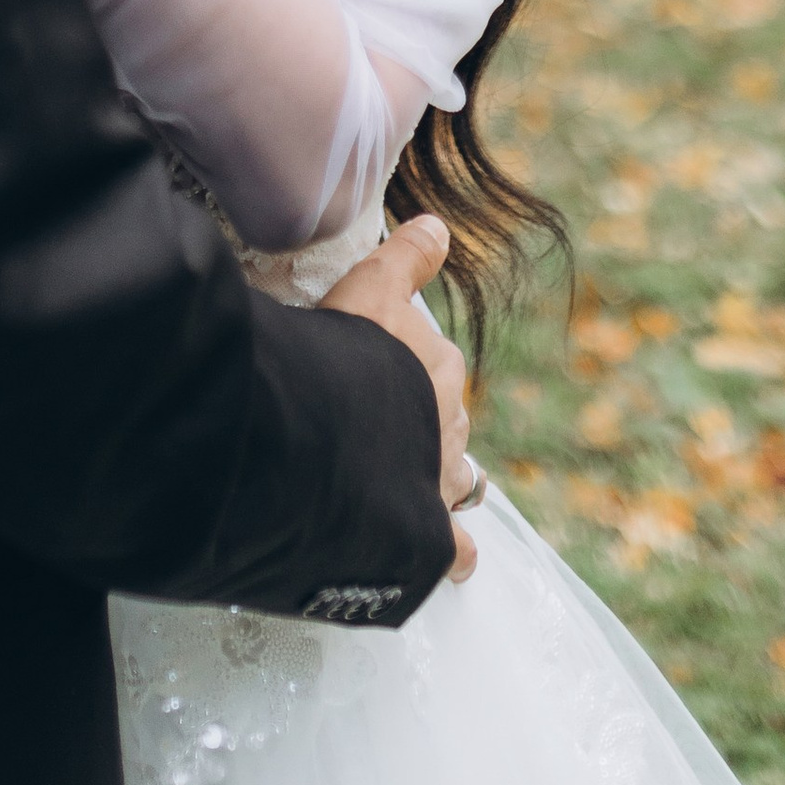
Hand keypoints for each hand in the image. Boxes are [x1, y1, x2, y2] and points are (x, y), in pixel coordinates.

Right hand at [318, 212, 479, 586]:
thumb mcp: (367, 288)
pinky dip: (454, 555)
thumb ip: (404, 257)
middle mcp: (450, 423)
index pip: (434, 362)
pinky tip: (453, 561)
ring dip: (438, 479)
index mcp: (435, 365)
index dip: (405, 364)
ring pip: (455, 478)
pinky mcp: (430, 537)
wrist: (329, 440)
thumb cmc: (339, 357)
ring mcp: (441, 483)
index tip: (385, 367)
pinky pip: (455, 551)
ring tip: (414, 482)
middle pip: (446, 419)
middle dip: (424, 420)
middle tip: (383, 423)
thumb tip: (441, 223)